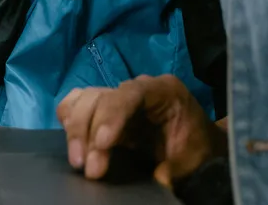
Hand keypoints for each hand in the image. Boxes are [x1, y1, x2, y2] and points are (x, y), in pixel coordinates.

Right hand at [57, 74, 225, 185]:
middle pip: (101, 97)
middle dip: (89, 132)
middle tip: (89, 169)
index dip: (112, 115)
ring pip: (85, 99)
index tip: (103, 144)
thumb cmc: (195, 147)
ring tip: (79, 161)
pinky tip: (75, 144)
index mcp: (163, 90)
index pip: (131, 93)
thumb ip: (174, 167)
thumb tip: (158, 180)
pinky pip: (77, 104)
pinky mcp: (105, 109)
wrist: (197, 143)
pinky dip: (70, 121)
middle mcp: (136, 88)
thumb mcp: (190, 159)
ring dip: (76, 130)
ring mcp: (118, 96)